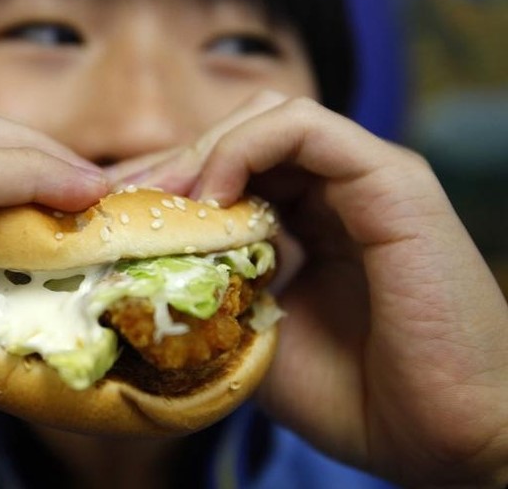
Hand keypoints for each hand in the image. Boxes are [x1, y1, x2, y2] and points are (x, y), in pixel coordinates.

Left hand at [115, 92, 507, 486]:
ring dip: (203, 150)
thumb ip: (217, 285)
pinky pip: (304, 128)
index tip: (116, 212)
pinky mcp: (391, 180)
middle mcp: (339, 190)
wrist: (442, 440)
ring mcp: (366, 178)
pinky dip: (244, 147)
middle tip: (125, 201)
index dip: (169, 182)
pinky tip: (211, 193)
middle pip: (240, 135)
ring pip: (268, 117)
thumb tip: (147, 263)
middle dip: (175, 162)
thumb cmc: (355, 395)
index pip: (229, 169)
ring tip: (164, 200)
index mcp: (312, 220)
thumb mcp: (258, 333)